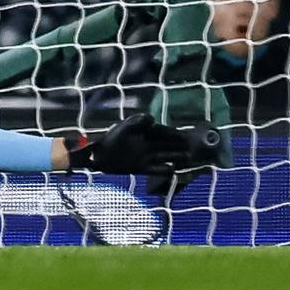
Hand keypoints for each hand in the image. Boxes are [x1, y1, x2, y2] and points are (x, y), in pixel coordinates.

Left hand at [66, 113, 199, 176]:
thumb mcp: (125, 127)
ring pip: (164, 156)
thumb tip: (152, 119)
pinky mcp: (141, 168)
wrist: (99, 155)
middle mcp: (146, 144)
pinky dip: (164, 170)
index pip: (162, 132)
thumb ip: (138, 122)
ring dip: (175, 157)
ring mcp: (145, 156)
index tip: (183, 137)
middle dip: (177, 146)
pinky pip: (156, 169)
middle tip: (190, 148)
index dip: (173, 134)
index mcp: (143, 132)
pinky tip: (171, 170)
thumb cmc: (112, 138)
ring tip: (186, 158)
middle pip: (166, 145)